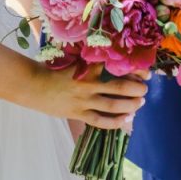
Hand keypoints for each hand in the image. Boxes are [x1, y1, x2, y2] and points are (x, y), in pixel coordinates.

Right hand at [26, 63, 148, 129]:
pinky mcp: (78, 113)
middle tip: (145, 88)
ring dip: (130, 105)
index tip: (145, 71)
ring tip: (141, 102)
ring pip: (113, 105)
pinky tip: (126, 120)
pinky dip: (114, 122)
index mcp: (89, 67)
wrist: (34, 85)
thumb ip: (93, 61)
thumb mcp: (76, 61)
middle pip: (119, 86)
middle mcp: (89, 83)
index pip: (115, 66)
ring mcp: (84, 100)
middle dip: (136, 88)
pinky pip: (100, 121)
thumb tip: (114, 58)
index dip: (133, 68)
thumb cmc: (56, 70)